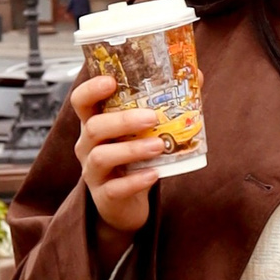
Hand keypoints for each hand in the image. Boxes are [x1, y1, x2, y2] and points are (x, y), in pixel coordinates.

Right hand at [71, 72, 164, 247]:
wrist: (127, 204)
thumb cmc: (134, 161)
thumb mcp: (145, 133)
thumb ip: (166, 105)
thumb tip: (196, 75)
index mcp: (95, 124)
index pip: (82, 101)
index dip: (91, 89)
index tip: (111, 81)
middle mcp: (88, 146)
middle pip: (93, 127)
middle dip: (122, 120)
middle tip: (152, 117)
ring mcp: (93, 172)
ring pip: (101, 156)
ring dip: (132, 149)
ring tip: (159, 146)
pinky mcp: (104, 196)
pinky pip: (115, 188)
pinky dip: (136, 181)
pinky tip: (154, 174)